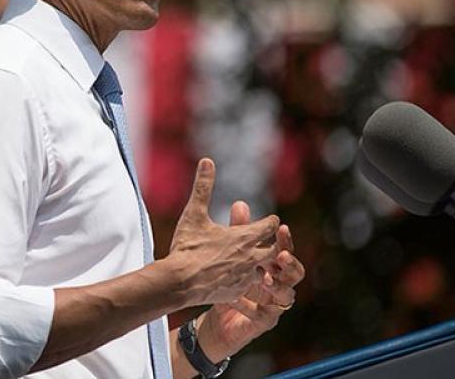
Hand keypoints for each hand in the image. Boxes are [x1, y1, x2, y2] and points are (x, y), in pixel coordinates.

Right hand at [168, 158, 280, 306]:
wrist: (180, 281)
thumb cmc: (188, 246)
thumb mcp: (194, 213)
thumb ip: (203, 187)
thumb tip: (207, 161)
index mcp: (245, 237)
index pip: (270, 226)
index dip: (269, 222)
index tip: (269, 221)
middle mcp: (251, 257)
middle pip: (275, 250)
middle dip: (272, 244)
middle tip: (267, 241)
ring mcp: (246, 278)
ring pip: (265, 271)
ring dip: (261, 266)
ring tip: (253, 263)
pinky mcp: (237, 293)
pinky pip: (249, 289)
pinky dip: (247, 283)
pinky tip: (239, 282)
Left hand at [197, 200, 305, 358]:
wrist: (213, 315)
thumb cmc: (224, 280)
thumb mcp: (230, 252)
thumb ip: (237, 229)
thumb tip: (240, 203)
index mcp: (272, 265)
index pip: (285, 249)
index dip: (285, 240)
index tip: (281, 227)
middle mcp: (277, 284)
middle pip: (295, 272)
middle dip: (291, 263)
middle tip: (281, 254)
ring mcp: (272, 304)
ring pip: (287, 296)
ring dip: (277, 285)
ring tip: (263, 277)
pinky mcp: (262, 322)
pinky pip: (263, 315)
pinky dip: (250, 306)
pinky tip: (235, 298)